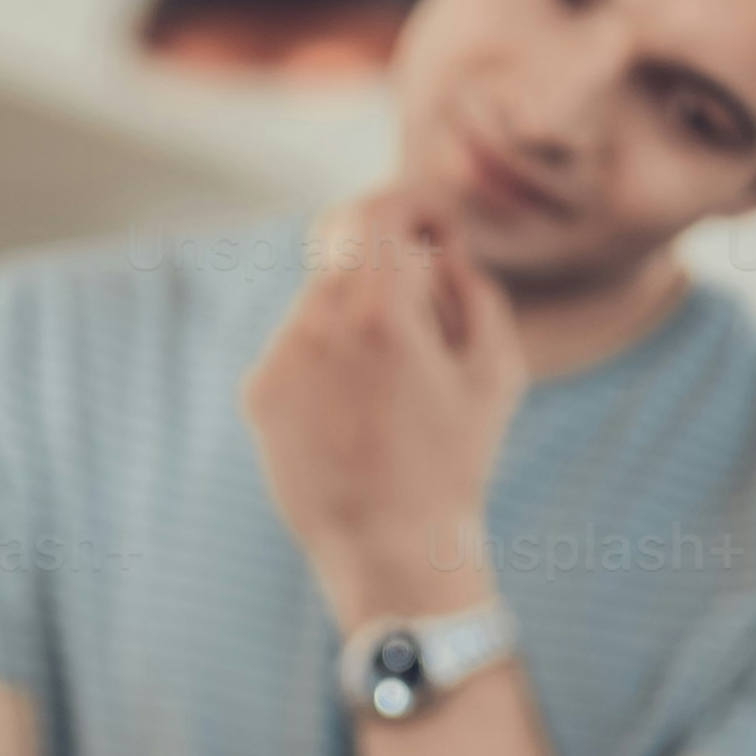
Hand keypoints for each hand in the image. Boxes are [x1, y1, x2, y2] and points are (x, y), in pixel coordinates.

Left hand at [245, 195, 526, 623]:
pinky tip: (356, 415)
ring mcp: (279, 360)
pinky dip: (327, 358)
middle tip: (427, 314)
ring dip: (357, 316)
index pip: (378, 212)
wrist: (390, 551)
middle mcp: (316, 327)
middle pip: (347, 251)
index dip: (411, 204)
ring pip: (318, 299)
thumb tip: (440, 246)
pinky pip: (296, 345)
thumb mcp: (497, 369)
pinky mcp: (257, 394)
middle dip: (390, 266)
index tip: (432, 223)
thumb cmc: (456, 462)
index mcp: (380, 315)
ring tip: (392, 386)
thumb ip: (473, 285)